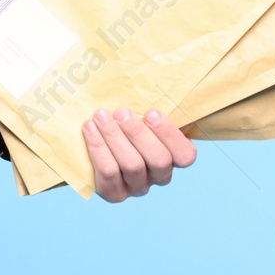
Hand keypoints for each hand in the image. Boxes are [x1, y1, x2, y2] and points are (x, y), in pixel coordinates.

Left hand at [82, 107, 197, 202]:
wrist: (95, 144)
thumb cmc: (124, 123)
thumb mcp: (142, 116)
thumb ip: (149, 110)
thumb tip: (147, 81)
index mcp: (174, 157)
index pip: (185, 155)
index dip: (170, 135)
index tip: (151, 112)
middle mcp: (159, 176)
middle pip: (158, 160)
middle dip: (138, 133)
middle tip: (121, 112)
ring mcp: (137, 187)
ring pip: (132, 165)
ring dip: (115, 137)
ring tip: (101, 116)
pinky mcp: (114, 193)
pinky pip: (108, 173)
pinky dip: (98, 148)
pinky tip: (89, 128)